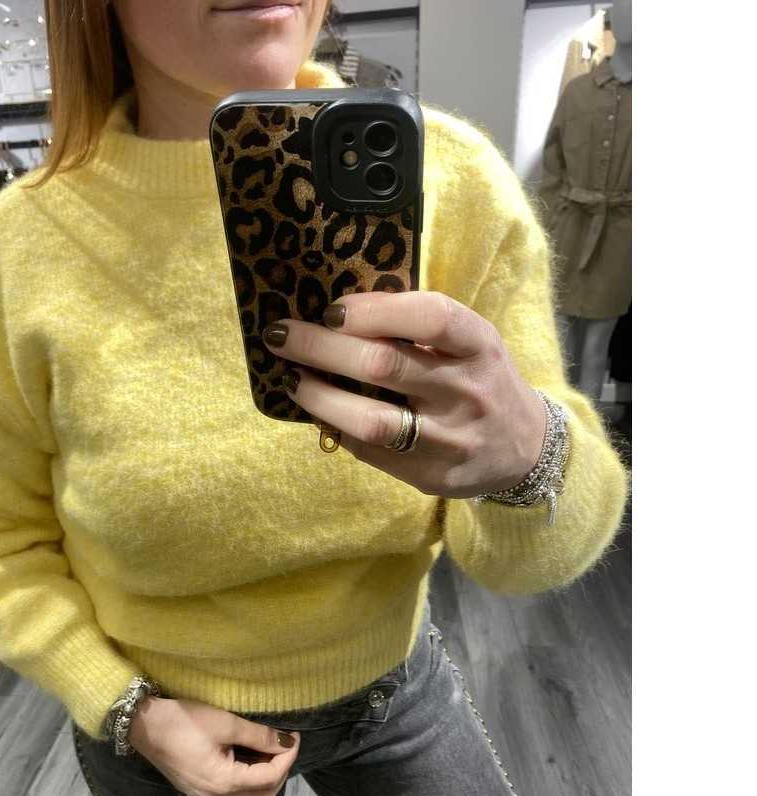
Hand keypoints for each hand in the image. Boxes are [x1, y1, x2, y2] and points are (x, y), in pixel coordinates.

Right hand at [129, 696, 300, 795]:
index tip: (294, 735)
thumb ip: (258, 735)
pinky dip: (247, 783)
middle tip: (282, 746)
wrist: (143, 725)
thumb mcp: (224, 722)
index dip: (287, 756)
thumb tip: (286, 741)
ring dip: (264, 782)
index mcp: (225, 782)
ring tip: (267, 753)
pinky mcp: (197, 790)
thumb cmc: (184, 721)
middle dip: (279, 773)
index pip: (270, 777)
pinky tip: (247, 761)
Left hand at [261, 291, 546, 498]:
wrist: (524, 449)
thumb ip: (418, 327)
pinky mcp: (432, 475)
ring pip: (371, 420)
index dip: (374, 310)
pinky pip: (370, 452)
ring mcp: (450, 439)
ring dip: (319, 397)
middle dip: (321, 347)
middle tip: (281, 336)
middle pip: (384, 365)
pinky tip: (320, 410)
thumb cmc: (480, 379)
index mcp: (480, 345)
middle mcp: (468, 391)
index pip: (430, 316)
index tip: (332, 310)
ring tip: (291, 380)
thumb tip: (337, 312)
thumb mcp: (469, 343)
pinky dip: (337, 427)